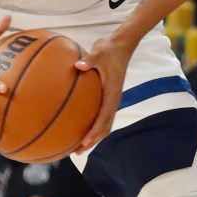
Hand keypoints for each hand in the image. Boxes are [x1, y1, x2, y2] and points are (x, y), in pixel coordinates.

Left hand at [72, 32, 135, 153]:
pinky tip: (75, 124)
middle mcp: (113, 99)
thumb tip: (78, 65)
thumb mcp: (99, 52)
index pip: (104, 117)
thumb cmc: (110, 49)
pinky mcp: (106, 95)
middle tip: (76, 151)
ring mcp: (110, 99)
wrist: (121, 45)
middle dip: (92, 141)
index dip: (95, 131)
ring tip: (76, 146)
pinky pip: (98, 114)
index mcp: (112, 93)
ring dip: (92, 136)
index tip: (84, 141)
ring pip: (103, 124)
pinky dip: (90, 124)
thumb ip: (89, 60)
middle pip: (104, 127)